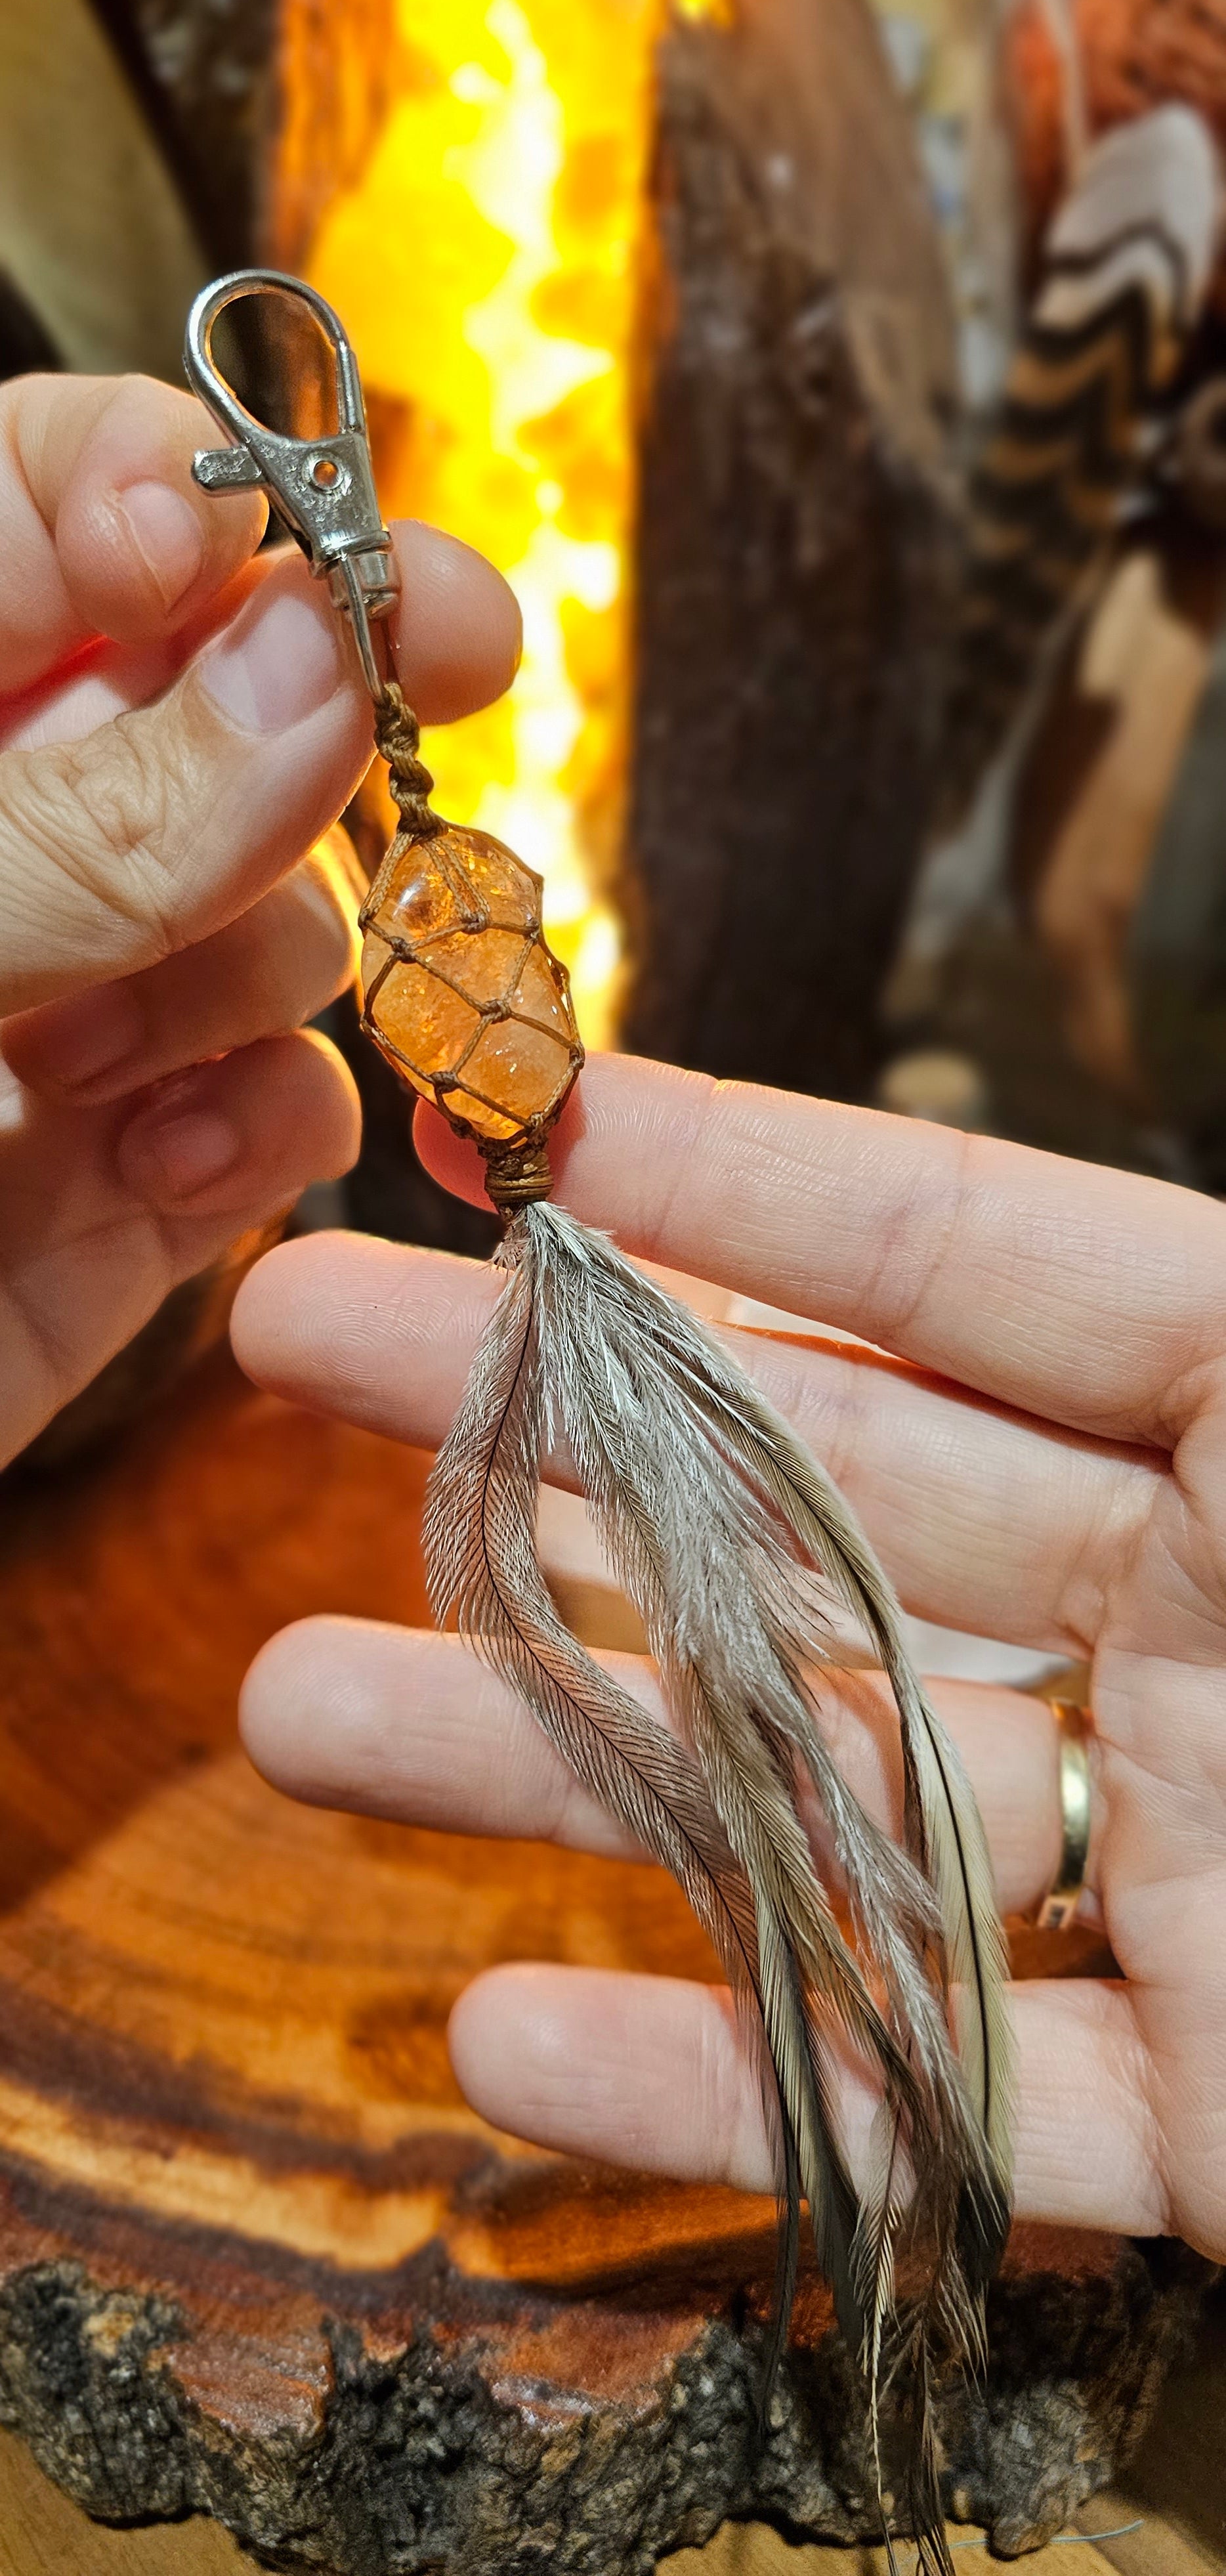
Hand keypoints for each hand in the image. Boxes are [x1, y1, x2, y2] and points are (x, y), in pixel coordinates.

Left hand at [0, 370, 518, 1466]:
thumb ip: (85, 824)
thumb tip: (314, 657)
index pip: (37, 506)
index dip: (166, 491)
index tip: (249, 548)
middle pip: (214, 695)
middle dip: (314, 702)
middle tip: (453, 654)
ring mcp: (67, 1018)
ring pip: (277, 911)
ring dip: (250, 966)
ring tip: (115, 1068)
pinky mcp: (126, 1187)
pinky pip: (281, 1104)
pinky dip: (265, 1128)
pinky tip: (166, 1173)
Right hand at [232, 1052, 1225, 2264]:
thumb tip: (1125, 1209)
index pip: (986, 1271)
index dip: (753, 1184)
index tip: (534, 1126)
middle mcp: (1213, 1635)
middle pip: (834, 1515)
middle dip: (557, 1434)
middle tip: (304, 1344)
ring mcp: (1193, 1878)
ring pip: (829, 1806)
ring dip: (559, 1768)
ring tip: (305, 1699)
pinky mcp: (1215, 2119)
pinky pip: (940, 2104)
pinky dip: (731, 2084)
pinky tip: (501, 2039)